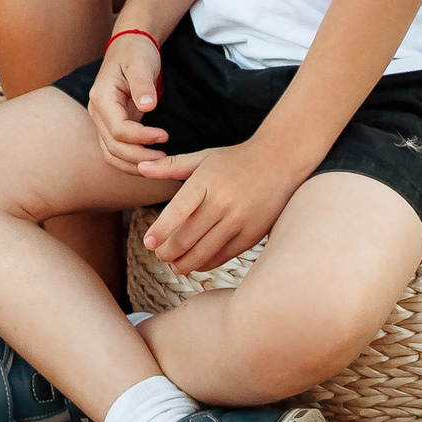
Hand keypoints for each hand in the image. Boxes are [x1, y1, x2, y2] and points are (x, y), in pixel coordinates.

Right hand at [89, 32, 167, 172]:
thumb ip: (143, 84)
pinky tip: (149, 161)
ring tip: (159, 164)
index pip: (118, 129)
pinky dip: (130, 161)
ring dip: (134, 164)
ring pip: (111, 154)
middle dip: (139, 156)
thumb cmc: (136, 53)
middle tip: (165, 158)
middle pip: (113, 147)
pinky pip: (115, 151)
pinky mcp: (110, 126)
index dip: (141, 137)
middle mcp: (96, 112)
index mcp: (102, 97)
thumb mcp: (141, 63)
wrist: (128, 47)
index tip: (164, 136)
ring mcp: (101, 121)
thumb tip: (147, 106)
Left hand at [136, 142, 308, 274]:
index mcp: (206, 181)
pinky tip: (196, 263)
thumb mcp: (203, 157)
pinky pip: (224, 255)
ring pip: (204, 251)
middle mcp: (222, 202)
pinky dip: (206, 263)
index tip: (148, 243)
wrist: (280, 162)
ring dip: (185, 263)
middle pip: (187, 237)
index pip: (177, 211)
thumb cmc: (235, 160)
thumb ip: (171, 166)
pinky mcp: (253, 234)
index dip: (160, 231)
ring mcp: (239, 219)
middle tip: (159, 255)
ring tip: (174, 264)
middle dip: (168, 252)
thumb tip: (141, 168)